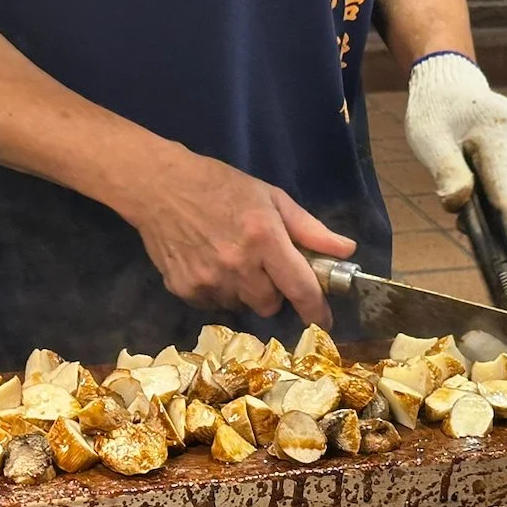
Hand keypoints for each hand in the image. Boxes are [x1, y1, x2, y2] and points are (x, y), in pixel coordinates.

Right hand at [114, 147, 356, 327]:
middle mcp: (238, 265)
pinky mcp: (184, 289)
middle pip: (270, 305)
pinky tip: (209, 264)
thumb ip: (310, 229)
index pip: (300, 288)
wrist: (159, 186)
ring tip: (231, 260)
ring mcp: (208, 280)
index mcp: (264, 238)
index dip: (316, 310)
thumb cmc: (220, 186)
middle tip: (262, 267)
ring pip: (241, 306)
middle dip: (273, 292)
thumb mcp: (271, 197)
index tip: (324, 321)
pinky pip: (214, 305)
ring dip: (244, 292)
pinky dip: (218, 291)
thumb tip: (347, 251)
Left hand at [403, 52, 506, 248]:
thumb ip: (445, 169)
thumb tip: (457, 205)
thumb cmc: (437, 112)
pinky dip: (499, 190)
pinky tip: (477, 178)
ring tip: (462, 189)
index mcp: (496, 134)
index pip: (505, 183)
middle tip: (461, 224)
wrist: (452, 84)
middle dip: (496, 217)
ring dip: (495, 203)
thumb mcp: (429, 138)